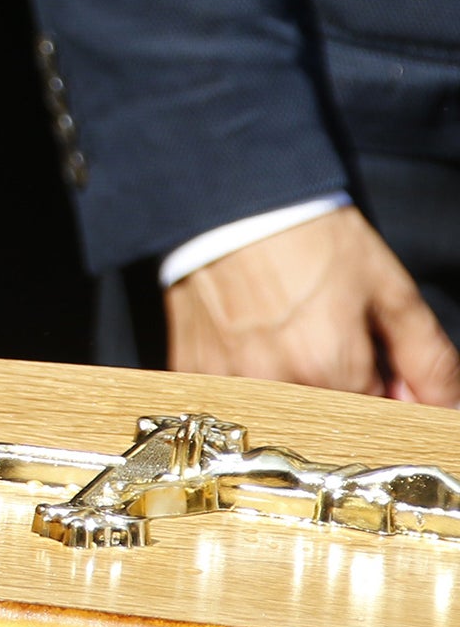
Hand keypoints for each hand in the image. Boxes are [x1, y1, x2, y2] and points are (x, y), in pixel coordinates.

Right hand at [166, 206, 459, 403]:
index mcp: (330, 366)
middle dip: (338, 393)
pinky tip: (250, 342)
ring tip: (288, 338)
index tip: (377, 368)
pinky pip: (229, 399)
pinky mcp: (193, 371)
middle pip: (326, 420)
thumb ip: (427, 359)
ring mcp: (227, 380)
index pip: (376, 418)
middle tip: (329, 343)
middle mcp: (276, 382)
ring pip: (278, 412)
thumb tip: (447, 409)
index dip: (384, 392)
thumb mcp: (390, 289)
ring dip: (292, 389)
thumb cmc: (310, 238)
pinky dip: (246, 381)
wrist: (232, 206)